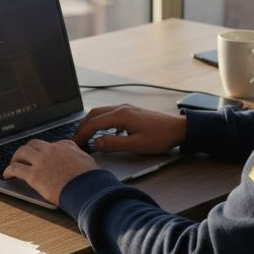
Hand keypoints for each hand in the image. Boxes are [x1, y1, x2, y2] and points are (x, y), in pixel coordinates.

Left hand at [3, 139, 99, 206]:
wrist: (86, 189)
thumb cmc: (90, 179)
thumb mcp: (88, 161)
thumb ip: (79, 157)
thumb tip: (79, 159)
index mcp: (65, 147)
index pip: (51, 144)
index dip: (45, 151)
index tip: (42, 156)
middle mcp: (51, 150)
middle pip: (33, 144)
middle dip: (27, 150)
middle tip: (23, 157)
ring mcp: (41, 161)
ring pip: (22, 152)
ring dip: (16, 158)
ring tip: (13, 164)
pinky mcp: (34, 175)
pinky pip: (15, 169)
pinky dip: (9, 171)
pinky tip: (7, 175)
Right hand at [72, 104, 186, 154]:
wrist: (178, 129)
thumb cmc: (161, 136)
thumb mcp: (136, 144)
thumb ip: (114, 143)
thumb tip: (97, 143)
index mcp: (121, 115)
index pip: (94, 123)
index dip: (82, 134)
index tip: (75, 144)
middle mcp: (122, 109)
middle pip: (94, 114)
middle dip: (82, 126)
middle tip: (76, 140)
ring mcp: (126, 109)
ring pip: (101, 112)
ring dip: (91, 123)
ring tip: (85, 136)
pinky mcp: (131, 112)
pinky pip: (109, 114)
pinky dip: (100, 121)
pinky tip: (102, 131)